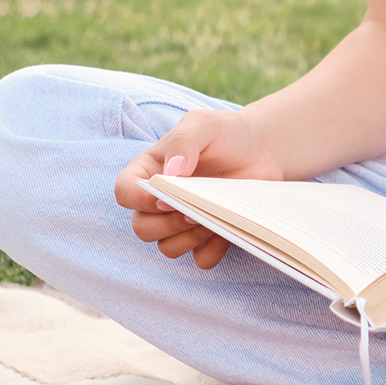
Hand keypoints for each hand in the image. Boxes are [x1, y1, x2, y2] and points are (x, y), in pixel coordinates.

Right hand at [114, 108, 284, 268]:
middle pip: (142, 228)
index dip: (139, 200)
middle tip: (195, 211)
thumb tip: (172, 174)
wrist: (261, 148)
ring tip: (212, 219)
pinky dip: (211, 250)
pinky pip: (200, 260)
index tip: (166, 197)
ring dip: (188, 239)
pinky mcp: (208, 237)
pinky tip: (225, 230)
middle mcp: (160, 201)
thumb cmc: (226, 133)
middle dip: (166, 224)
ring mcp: (183, 222)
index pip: (124, 192)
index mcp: (150, 171)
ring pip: (167, 248)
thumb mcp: (202, 124)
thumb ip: (183, 143)